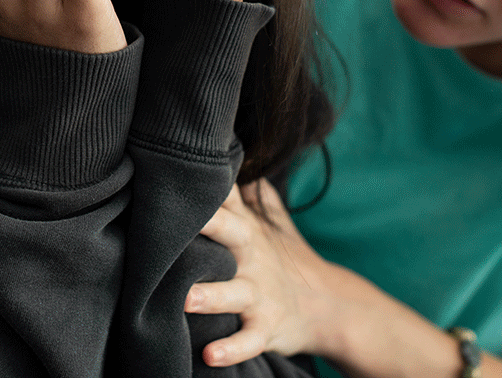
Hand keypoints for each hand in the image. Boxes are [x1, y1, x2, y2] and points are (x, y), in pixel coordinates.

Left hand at [185, 179, 325, 366]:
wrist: (329, 304)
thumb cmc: (282, 257)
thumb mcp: (269, 219)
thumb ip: (244, 187)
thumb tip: (223, 146)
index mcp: (247, 227)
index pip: (225, 197)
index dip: (203, 183)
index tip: (172, 166)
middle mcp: (252, 255)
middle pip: (230, 233)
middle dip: (207, 224)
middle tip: (173, 222)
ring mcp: (260, 292)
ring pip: (234, 293)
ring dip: (210, 296)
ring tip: (186, 299)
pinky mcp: (267, 327)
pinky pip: (249, 340)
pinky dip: (231, 350)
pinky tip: (210, 356)